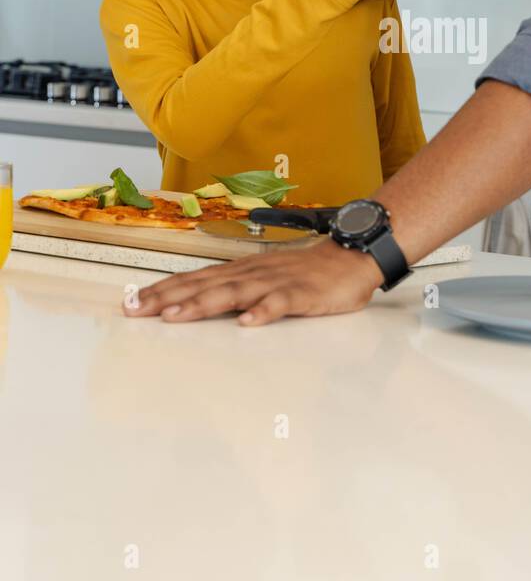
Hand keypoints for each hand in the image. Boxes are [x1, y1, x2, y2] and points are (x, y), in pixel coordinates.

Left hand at [125, 237, 382, 325]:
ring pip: (233, 293)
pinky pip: (280, 303)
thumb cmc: (304, 273)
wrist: (348, 257)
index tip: (131, 303)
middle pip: (203, 285)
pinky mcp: (301, 294)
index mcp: (240, 272)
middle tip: (136, 310)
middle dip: (167, 298)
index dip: (162, 290)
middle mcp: (250, 274)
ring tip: (175, 315)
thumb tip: (198, 304)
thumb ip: (234, 291)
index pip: (193, 279)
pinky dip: (264, 312)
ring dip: (203, 303)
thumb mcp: (262, 279)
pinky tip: (249, 322)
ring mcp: (275, 283)